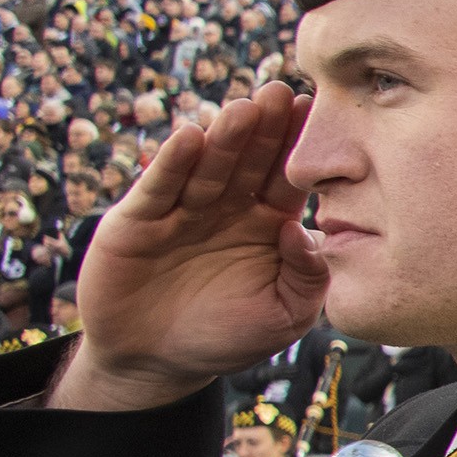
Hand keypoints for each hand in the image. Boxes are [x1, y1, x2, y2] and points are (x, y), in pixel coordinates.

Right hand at [56, 80, 324, 412]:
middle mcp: (227, 208)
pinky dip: (173, 164)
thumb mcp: (283, 314)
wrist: (154, 363)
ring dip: (224, 138)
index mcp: (269, 223)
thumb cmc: (227, 337)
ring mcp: (182, 210)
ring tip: (243, 109)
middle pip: (248, 161)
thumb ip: (306, 278)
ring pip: (207, 167)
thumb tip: (305, 231)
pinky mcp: (138, 220)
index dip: (299, 150)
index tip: (318, 119)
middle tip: (281, 93)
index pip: (288, 179)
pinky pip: (159, 188)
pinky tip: (190, 137)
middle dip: (264, 129)